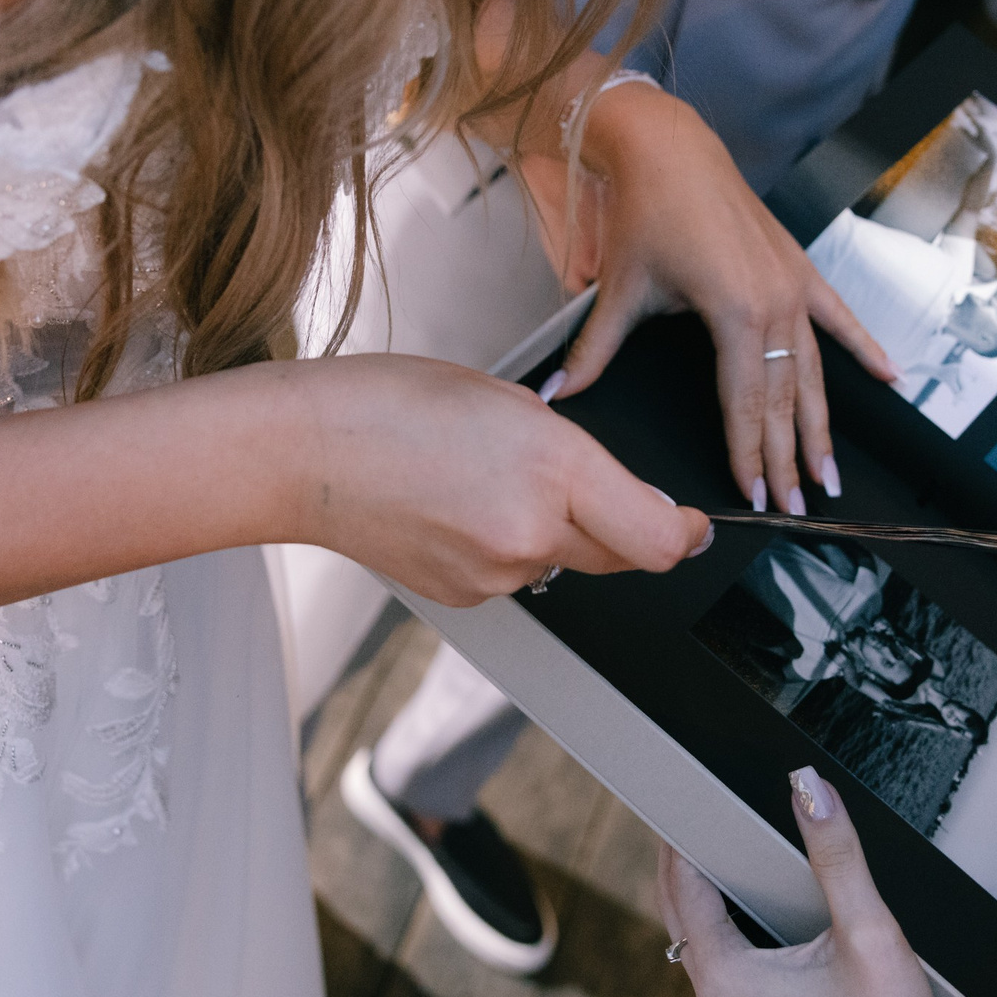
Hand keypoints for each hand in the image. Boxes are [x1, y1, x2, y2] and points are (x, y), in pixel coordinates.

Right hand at [286, 352, 708, 605]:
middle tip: (585, 488)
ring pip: (563, 562)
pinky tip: (459, 507)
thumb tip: (624, 498)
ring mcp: (495, 573)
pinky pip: (516, 574)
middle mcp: (531, 531)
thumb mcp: (510, 401)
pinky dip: (506, 546)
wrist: (305, 453)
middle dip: (623, 528)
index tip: (691, 525)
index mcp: (553, 466)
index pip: (656, 535)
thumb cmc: (392, 403)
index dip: (685, 533)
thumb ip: (577, 454)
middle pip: (621, 557)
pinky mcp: (465, 596)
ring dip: (553, 532)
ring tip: (485, 479)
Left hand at [516, 84, 896, 514]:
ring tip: (829, 473)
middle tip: (797, 507)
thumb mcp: (620, 288)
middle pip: (785, 398)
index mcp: (734, 311)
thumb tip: (558, 395)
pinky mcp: (799, 267)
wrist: (669, 147)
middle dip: (789, 458)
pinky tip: (890, 377)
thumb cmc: (645, 210)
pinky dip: (864, 348)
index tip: (755, 496)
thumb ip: (594, 351)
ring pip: (813, 372)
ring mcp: (793, 284)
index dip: (750, 454)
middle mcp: (775, 301)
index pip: (745, 404)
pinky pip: (838, 318)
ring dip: (822, 426)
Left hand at [661, 767, 973, 996]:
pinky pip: (724, 965)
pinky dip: (729, 926)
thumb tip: (810, 790)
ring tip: (724, 843)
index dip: (681, 834)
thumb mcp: (870, 933)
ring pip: (699, 941)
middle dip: (685, 859)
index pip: (682, 887)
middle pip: (681, 913)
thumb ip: (836, 854)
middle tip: (696, 805)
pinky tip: (759, 905)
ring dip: (706, 894)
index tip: (683, 790)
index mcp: (725, 980)